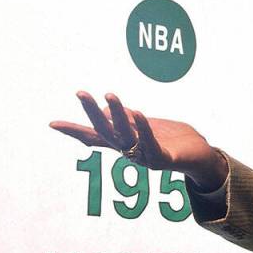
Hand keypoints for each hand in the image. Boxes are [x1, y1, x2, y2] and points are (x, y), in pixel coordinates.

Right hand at [50, 92, 227, 190]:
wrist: (200, 156)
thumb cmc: (172, 139)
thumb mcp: (145, 125)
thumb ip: (126, 119)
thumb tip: (106, 109)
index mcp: (124, 143)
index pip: (94, 136)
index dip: (74, 130)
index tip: (52, 124)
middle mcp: (131, 152)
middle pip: (106, 132)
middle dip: (92, 112)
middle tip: (81, 92)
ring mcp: (146, 157)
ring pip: (127, 135)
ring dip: (118, 114)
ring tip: (110, 94)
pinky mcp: (164, 159)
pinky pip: (151, 144)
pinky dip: (144, 128)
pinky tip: (139, 113)